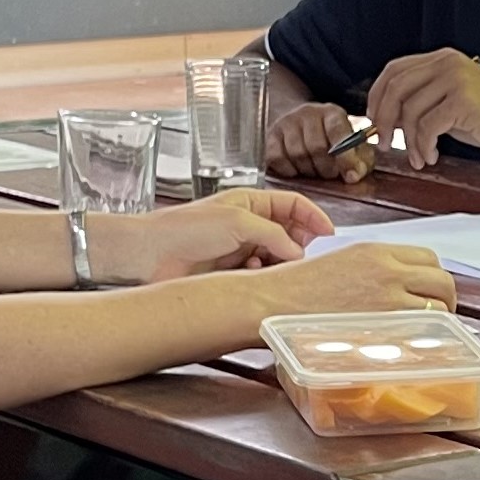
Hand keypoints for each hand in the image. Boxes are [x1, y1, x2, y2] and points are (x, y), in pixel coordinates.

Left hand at [95, 191, 333, 284]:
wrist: (149, 255)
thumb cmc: (185, 229)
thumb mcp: (237, 222)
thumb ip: (274, 234)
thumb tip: (299, 251)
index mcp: (250, 202)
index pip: (292, 204)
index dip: (313, 216)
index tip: (330, 233)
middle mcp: (248, 225)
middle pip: (289, 232)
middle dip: (298, 243)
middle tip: (302, 256)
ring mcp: (240, 249)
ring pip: (276, 257)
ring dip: (279, 263)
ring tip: (273, 267)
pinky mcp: (231, 273)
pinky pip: (260, 275)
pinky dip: (263, 277)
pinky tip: (254, 276)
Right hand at [251, 241, 455, 318]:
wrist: (272, 302)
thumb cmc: (294, 287)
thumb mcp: (339, 262)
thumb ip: (370, 270)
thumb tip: (391, 286)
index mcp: (376, 251)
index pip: (428, 258)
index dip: (433, 277)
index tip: (429, 291)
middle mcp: (387, 270)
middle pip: (441, 280)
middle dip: (446, 298)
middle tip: (439, 314)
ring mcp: (387, 298)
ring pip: (437, 307)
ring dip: (439, 321)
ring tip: (428, 334)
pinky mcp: (381, 325)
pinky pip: (420, 330)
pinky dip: (423, 338)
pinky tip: (413, 345)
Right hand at [268, 101, 376, 182]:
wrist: (302, 124)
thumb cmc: (331, 140)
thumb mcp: (352, 146)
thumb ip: (360, 161)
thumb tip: (355, 175)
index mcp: (332, 112)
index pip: (338, 131)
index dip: (345, 157)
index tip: (350, 176)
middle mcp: (308, 113)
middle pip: (316, 147)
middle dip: (326, 168)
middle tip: (331, 174)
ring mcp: (287, 122)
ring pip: (297, 154)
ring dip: (309, 171)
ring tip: (316, 171)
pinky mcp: (271, 135)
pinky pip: (277, 159)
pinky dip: (288, 170)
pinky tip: (297, 170)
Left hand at [364, 50, 479, 168]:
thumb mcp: (453, 104)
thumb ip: (424, 103)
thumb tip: (389, 117)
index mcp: (443, 60)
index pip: (394, 69)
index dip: (376, 95)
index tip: (371, 119)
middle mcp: (448, 64)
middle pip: (395, 87)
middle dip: (382, 119)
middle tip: (383, 142)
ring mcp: (456, 80)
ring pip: (410, 110)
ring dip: (408, 141)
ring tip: (418, 156)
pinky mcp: (463, 101)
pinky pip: (427, 126)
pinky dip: (423, 146)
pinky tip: (432, 156)